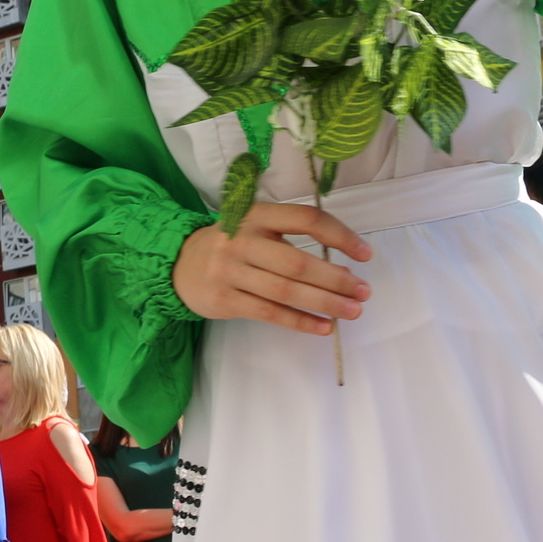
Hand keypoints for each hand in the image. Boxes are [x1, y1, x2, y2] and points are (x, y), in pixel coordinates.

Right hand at [172, 205, 372, 334]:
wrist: (178, 265)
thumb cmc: (231, 246)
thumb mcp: (253, 226)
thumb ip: (288, 237)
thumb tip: (341, 266)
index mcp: (256, 214)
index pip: (306, 219)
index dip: (339, 235)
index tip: (364, 254)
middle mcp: (241, 240)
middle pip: (298, 262)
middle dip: (336, 279)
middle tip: (363, 291)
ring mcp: (230, 271)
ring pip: (286, 291)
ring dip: (324, 303)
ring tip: (351, 311)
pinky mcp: (224, 300)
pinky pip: (270, 313)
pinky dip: (300, 321)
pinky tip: (323, 326)